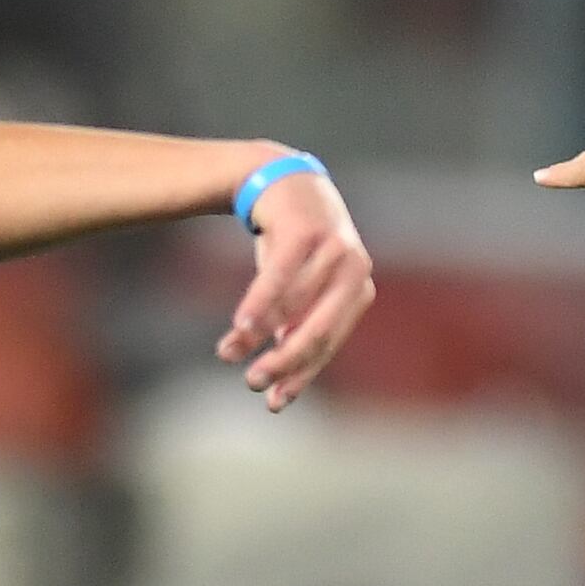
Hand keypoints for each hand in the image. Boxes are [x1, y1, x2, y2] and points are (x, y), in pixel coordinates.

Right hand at [220, 164, 372, 408]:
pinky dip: (259, 304)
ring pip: (292, 306)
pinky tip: (240, 326)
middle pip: (318, 331)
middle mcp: (355, 270)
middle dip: (284, 362)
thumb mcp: (299, 290)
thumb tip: (278, 388)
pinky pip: (279, 277)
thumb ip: (294, 330)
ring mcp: (335, 247)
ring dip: (256, 334)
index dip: (300, 376)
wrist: (284, 183)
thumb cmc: (293, 247)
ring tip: (227, 353)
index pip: (328, 345)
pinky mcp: (307, 230)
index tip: (273, 402)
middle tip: (252, 382)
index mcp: (358, 292)